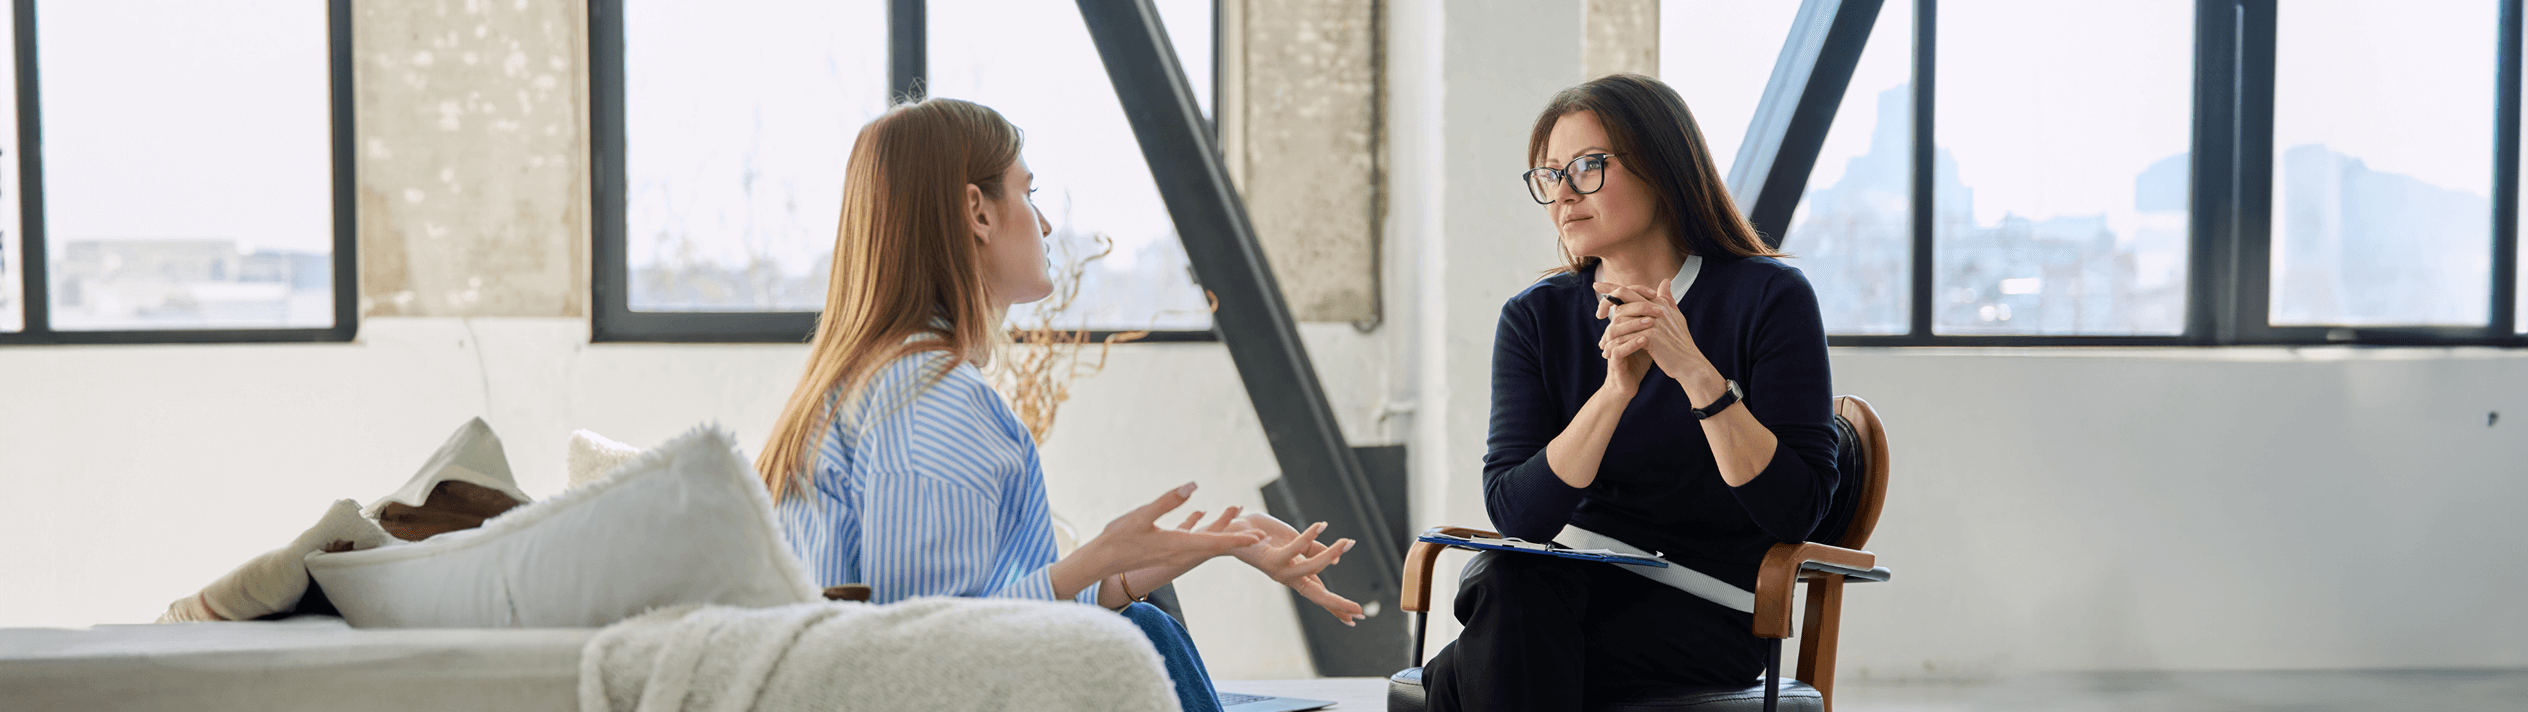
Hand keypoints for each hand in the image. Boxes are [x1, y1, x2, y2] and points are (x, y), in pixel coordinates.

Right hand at [1082, 483, 1267, 574]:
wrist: (1100, 560)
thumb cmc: (1118, 538)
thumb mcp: (1142, 515)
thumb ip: (1168, 500)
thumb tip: (1193, 485)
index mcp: (1178, 545)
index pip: (1215, 542)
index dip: (1238, 539)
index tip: (1258, 537)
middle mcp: (1180, 552)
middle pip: (1215, 545)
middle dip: (1237, 538)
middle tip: (1261, 534)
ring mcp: (1173, 552)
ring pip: (1205, 542)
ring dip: (1222, 532)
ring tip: (1235, 517)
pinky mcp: (1165, 550)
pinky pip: (1191, 540)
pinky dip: (1202, 530)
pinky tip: (1200, 514)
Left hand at [1215, 512, 1366, 625]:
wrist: (1233, 529)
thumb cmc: (1263, 536)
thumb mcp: (1294, 542)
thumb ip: (1314, 551)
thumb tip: (1337, 561)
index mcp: (1296, 575)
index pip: (1320, 593)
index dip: (1338, 606)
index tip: (1356, 618)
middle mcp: (1288, 577)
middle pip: (1318, 595)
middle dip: (1338, 604)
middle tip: (1359, 612)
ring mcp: (1279, 570)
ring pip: (1311, 569)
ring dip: (1330, 556)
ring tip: (1348, 542)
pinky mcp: (1270, 559)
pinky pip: (1294, 550)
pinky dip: (1309, 537)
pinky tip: (1321, 526)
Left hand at [1595, 280, 1708, 383]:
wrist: (1689, 364)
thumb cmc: (1681, 343)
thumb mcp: (1675, 317)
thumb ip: (1668, 299)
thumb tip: (1666, 281)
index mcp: (1659, 302)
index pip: (1632, 289)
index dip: (1613, 287)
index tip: (1598, 285)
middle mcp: (1655, 308)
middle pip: (1624, 295)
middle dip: (1606, 300)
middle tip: (1596, 312)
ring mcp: (1653, 321)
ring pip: (1621, 320)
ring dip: (1609, 334)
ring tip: (1602, 346)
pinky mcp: (1650, 336)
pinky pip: (1624, 337)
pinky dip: (1614, 346)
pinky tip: (1608, 355)